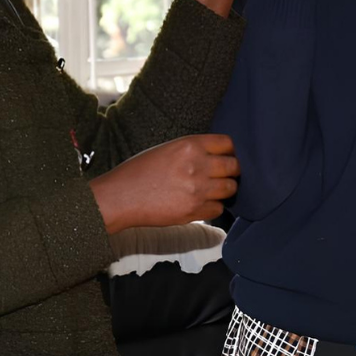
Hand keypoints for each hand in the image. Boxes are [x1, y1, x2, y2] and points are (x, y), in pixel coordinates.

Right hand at [88, 134, 238, 233]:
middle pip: (234, 166)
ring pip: (231, 189)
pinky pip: (219, 209)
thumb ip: (193, 150)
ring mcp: (198, 190)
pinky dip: (213, 207)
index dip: (230, 151)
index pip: (228, 143)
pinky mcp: (194, 211)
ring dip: (225, 189)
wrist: (120, 197)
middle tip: (224, 174)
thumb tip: (217, 156)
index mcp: (189, 145)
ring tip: (212, 190)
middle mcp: (197, 165)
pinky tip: (200, 203)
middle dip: (232, 171)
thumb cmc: (139, 171)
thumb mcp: (167, 149)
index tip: (227, 156)